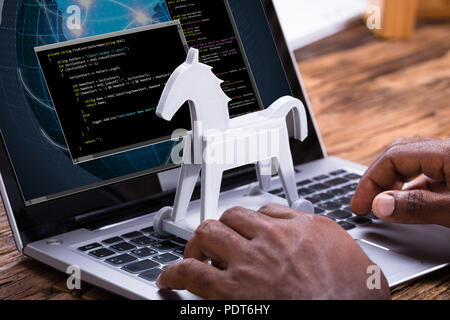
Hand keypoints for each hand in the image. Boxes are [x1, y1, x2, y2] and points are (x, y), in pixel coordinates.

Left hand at [156, 205, 389, 299]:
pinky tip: (169, 278)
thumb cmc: (352, 296)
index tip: (246, 227)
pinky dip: (174, 273)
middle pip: (233, 216)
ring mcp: (249, 263)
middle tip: (218, 239)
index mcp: (302, 229)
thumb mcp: (353, 256)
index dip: (252, 221)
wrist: (343, 315)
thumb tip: (313, 230)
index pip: (266, 211)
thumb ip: (327, 237)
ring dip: (198, 243)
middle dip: (223, 226)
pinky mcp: (231, 292)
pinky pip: (191, 273)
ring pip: (209, 234)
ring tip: (194, 252)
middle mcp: (272, 239)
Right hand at [351, 137, 449, 226]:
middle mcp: (448, 151)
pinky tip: (406, 202)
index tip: (360, 205)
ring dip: (393, 183)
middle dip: (376, 178)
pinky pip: (430, 173)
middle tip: (364, 203)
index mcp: (447, 152)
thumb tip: (379, 204)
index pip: (393, 157)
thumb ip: (418, 206)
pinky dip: (411, 187)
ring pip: (414, 164)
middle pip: (399, 155)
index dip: (370, 181)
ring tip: (381, 204)